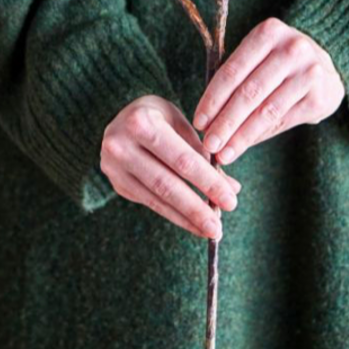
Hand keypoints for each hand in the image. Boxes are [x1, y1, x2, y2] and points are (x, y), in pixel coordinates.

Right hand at [99, 95, 241, 239]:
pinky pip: (150, 203)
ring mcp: (115, 167)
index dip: (208, 183)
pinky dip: (173, 215)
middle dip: (196, 209)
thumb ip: (203, 154)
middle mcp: (121, 145)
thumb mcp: (179, 123)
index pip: (182, 159)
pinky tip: (191, 223)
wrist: (119, 120)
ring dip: (186, 218)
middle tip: (218, 228)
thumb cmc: (158, 117)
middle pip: (167, 184)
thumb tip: (232, 188)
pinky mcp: (117, 183)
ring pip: (157, 198)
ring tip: (209, 230)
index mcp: (141, 121)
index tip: (231, 201)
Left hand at [192, 17, 345, 164]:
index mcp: (269, 32)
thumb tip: (206, 122)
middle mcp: (292, 49)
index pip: (233, 70)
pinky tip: (245, 146)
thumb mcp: (259, 56)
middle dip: (225, 122)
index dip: (212, 99)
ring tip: (224, 154)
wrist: (326, 69)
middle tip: (209, 145)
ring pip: (266, 111)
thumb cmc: (279, 63)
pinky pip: (283, 121)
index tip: (198, 123)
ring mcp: (309, 72)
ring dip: (241, 136)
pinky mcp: (320, 97)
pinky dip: (260, 136)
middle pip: (249, 92)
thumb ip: (235, 80)